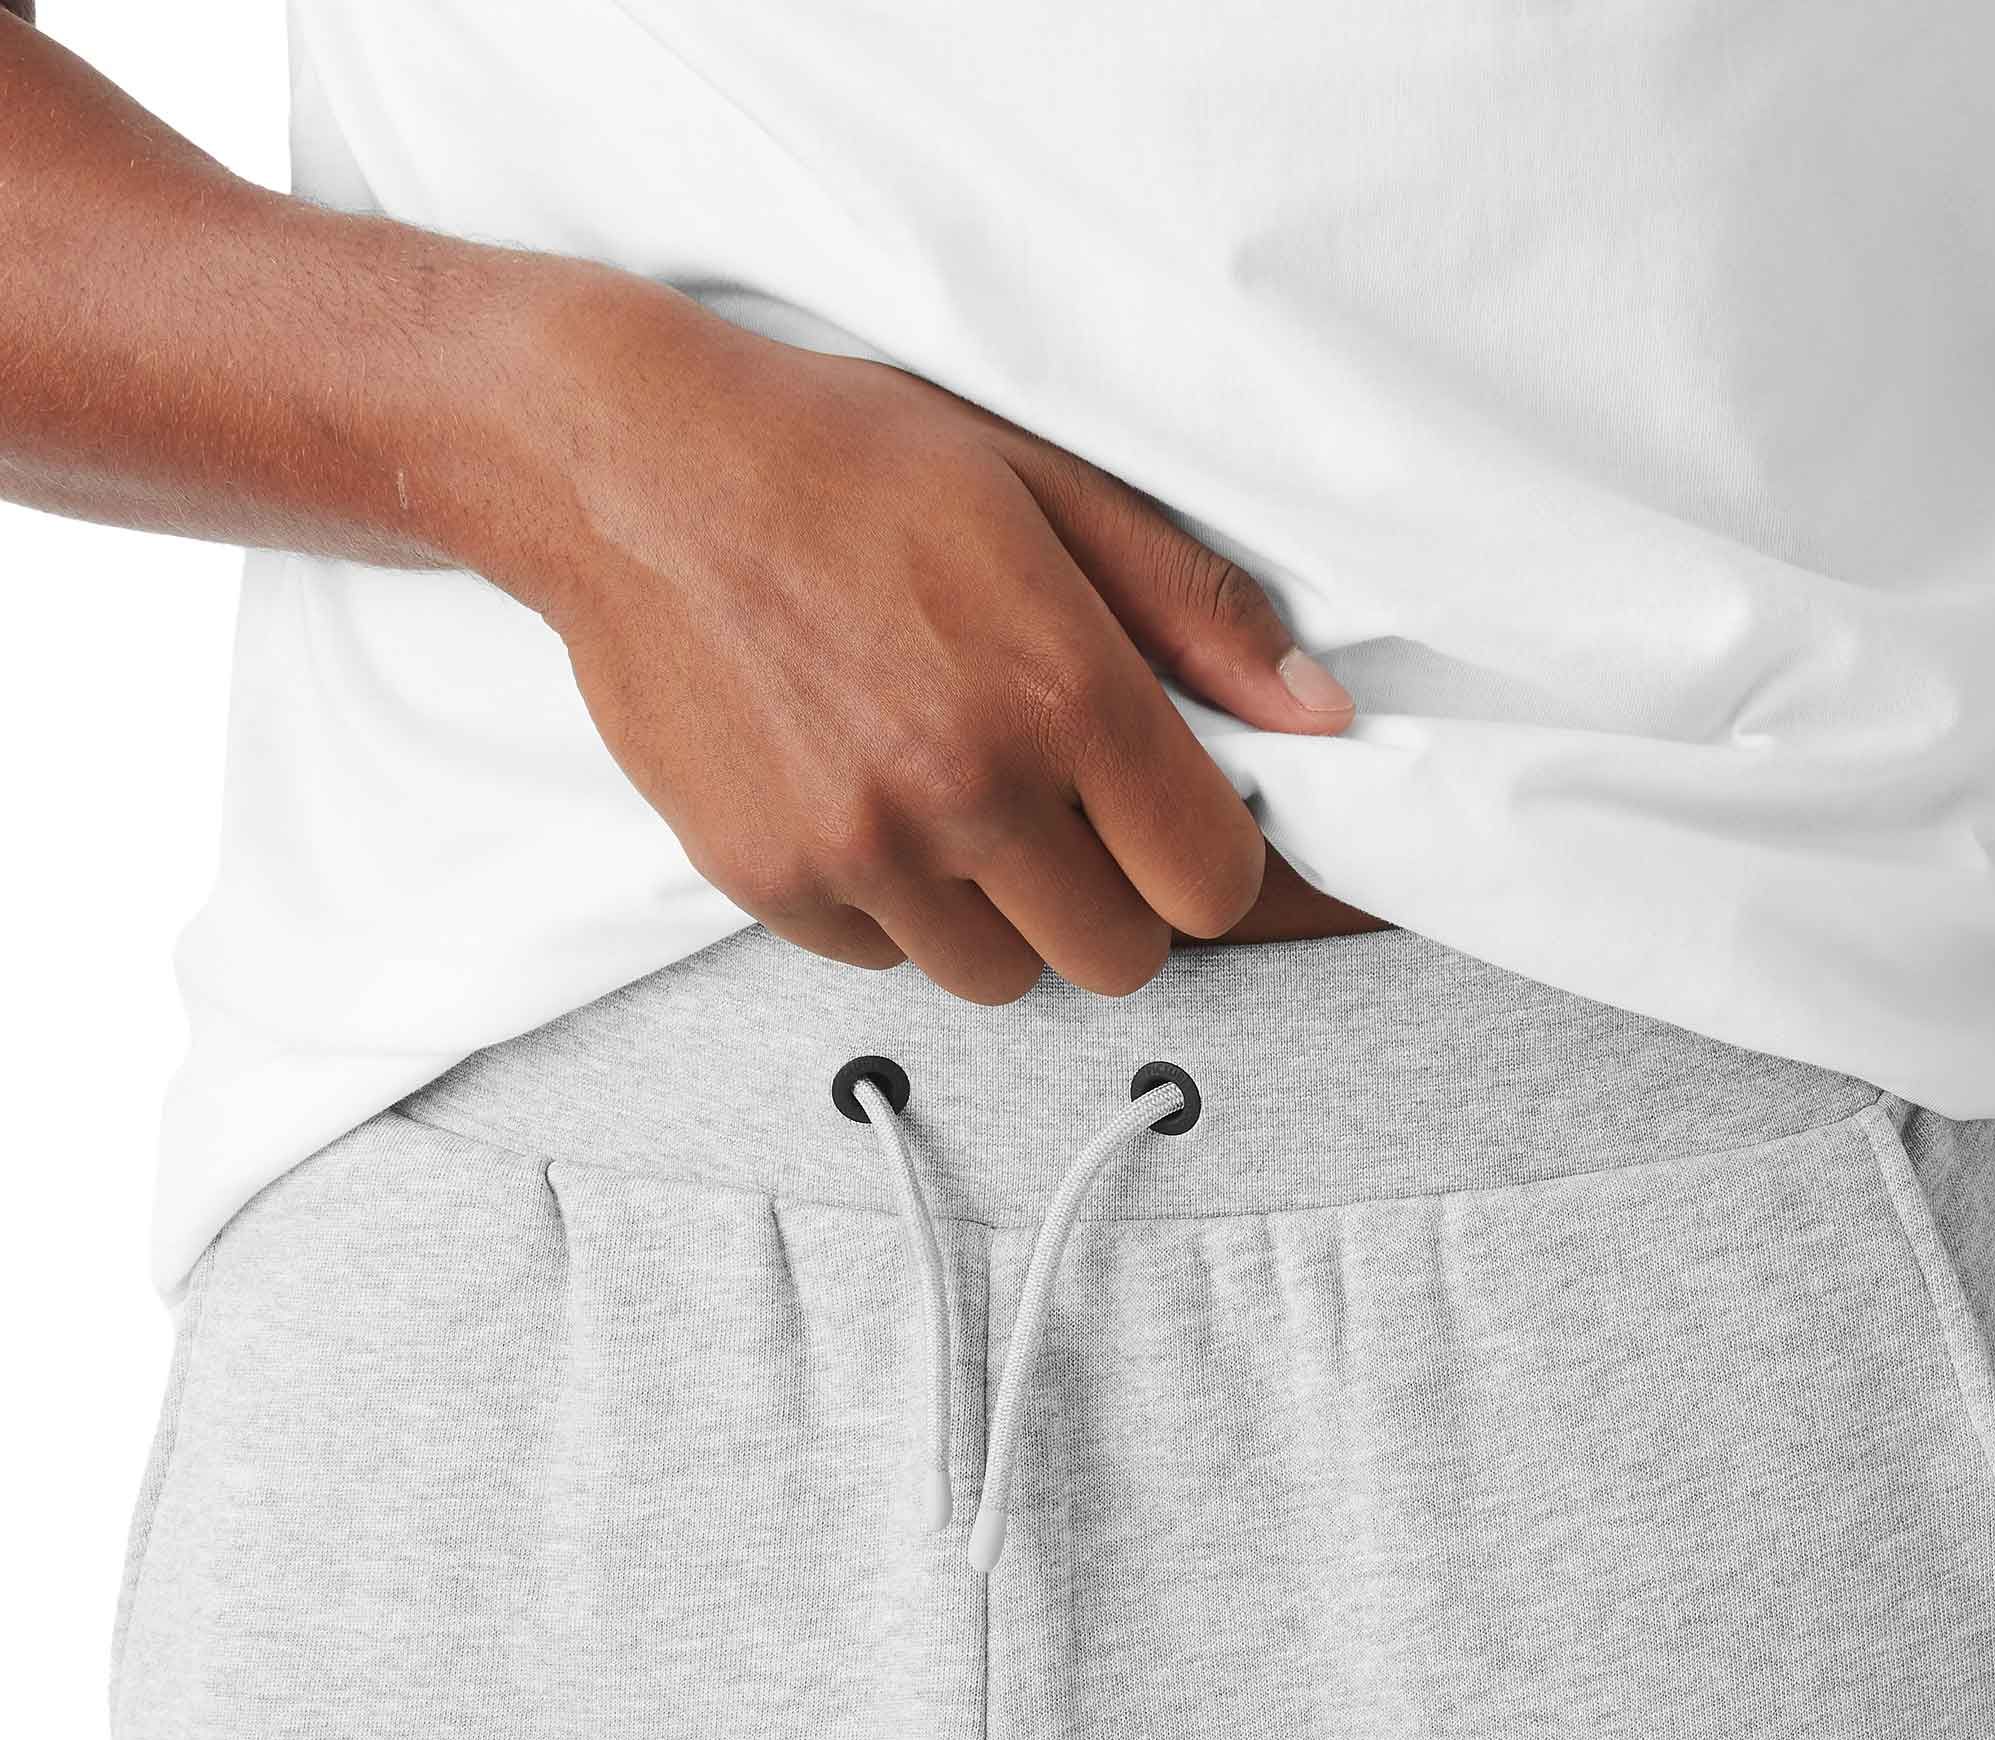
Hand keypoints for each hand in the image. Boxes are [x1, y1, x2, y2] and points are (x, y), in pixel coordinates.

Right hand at [491, 272, 1356, 1002]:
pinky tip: (861, 799)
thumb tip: (1320, 718)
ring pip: (1000, 977)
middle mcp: (965, 789)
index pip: (1210, 884)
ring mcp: (858, 850)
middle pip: (1118, 959)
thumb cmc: (848, 460)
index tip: (1175, 820)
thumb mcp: (1045, 487)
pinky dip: (891, 908)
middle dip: (1115, 900)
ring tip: (953, 798)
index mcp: (1061, 689)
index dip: (1210, 859)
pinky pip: (881, 959)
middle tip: (1067, 815)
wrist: (628, 468)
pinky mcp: (766, 884)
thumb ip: (1196, 609)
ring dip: (1001, 914)